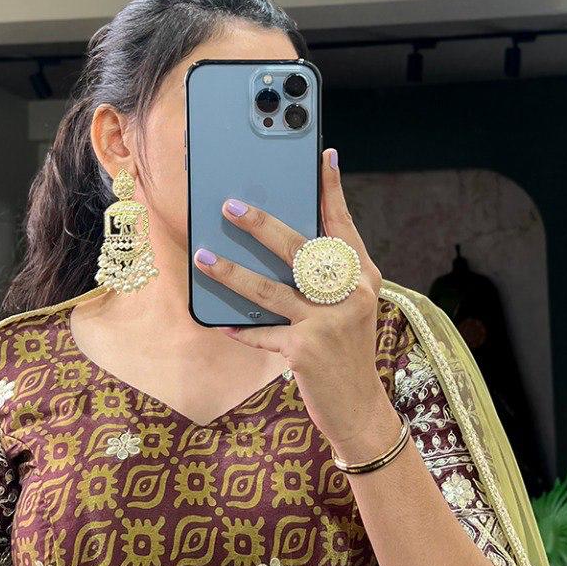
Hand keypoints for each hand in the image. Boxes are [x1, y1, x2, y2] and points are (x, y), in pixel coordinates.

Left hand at [192, 146, 389, 456]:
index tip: (324, 156)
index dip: (332, 191)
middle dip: (263, 225)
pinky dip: (239, 328)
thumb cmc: (345, 352)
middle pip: (300, 250)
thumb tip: (284, 243)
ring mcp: (329, 322)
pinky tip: (219, 322)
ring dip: (232, 273)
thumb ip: (326, 277)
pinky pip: (262, 333)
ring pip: (271, 289)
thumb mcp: (349, 309)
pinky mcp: (306, 350)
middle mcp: (350, 295)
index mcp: (362, 278)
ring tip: (204, 258)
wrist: (360, 409)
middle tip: (230, 205)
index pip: (344, 226)